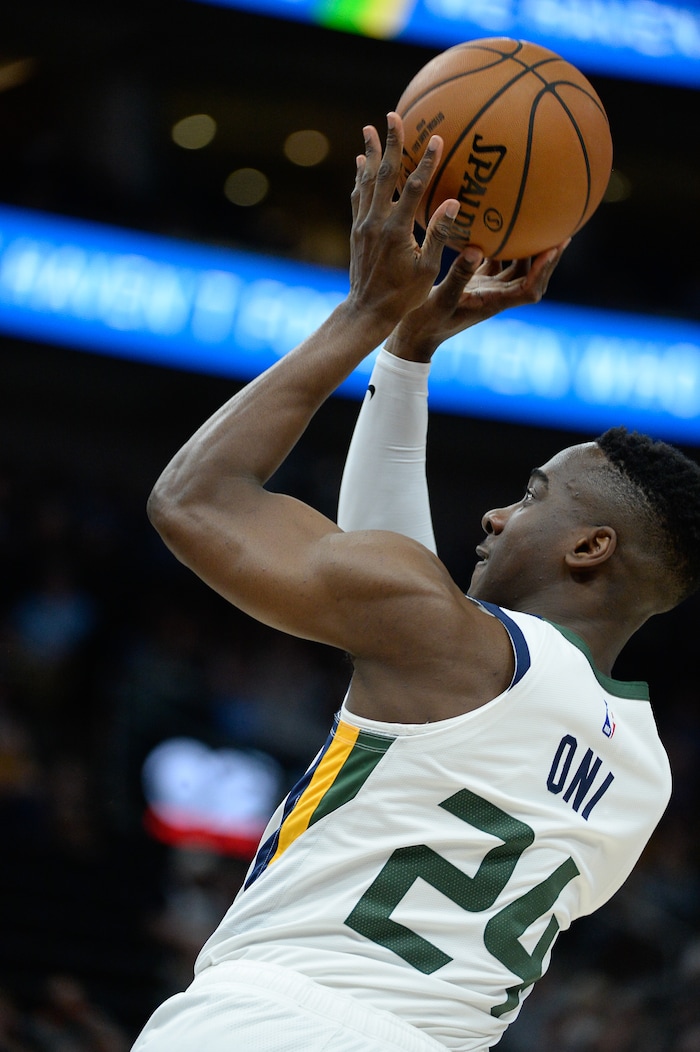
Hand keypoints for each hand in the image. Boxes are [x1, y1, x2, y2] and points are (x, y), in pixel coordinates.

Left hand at [347, 113, 460, 330]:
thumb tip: (453, 203)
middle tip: (393, 115)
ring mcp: (363, 224)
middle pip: (385, 174)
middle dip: (391, 143)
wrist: (367, 311)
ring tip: (370, 128)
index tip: (438, 138)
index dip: (427, 162)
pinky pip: (357, 196)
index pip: (414, 187)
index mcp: (397, 230)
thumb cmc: (403, 296)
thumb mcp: (426, 270)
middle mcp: (376, 221)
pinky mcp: (356, 230)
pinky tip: (360, 163)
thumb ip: (439, 235)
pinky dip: (359, 177)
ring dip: (370, 152)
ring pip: (367, 180)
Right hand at [385, 241, 569, 361]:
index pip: (530, 290)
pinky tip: (502, 222)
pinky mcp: (476, 283)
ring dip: (531, 251)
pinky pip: (497, 262)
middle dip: (548, 257)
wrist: (413, 336)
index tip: (555, 247)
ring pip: (517, 269)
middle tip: (563, 229)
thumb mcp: (440, 299)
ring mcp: (488, 289)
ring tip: (542, 223)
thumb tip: (476, 249)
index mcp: (493, 303)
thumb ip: (458, 276)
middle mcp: (496, 296)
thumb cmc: (425, 323)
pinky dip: (505, 246)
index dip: (545, 270)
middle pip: (532, 277)